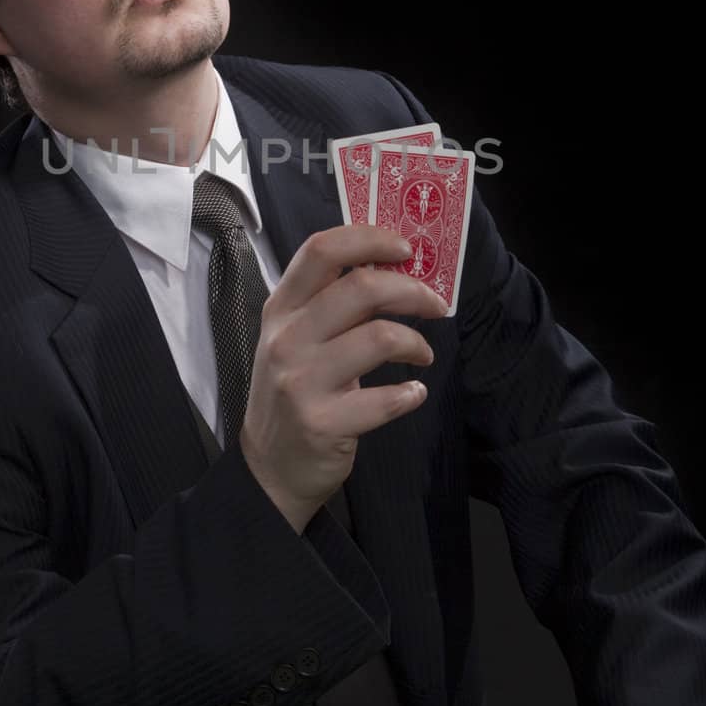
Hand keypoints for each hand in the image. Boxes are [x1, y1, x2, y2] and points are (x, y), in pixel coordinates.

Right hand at [240, 223, 446, 531]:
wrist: (269, 467)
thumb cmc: (294, 391)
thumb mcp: (297, 338)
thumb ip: (332, 303)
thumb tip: (393, 268)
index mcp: (281, 308)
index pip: (322, 250)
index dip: (370, 239)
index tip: (405, 248)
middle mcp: (286, 338)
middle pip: (361, 288)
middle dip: (412, 290)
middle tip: (435, 304)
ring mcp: (300, 381)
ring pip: (380, 337)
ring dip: (417, 343)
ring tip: (423, 355)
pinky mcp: (322, 423)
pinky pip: (385, 399)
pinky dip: (410, 393)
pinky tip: (412, 393)